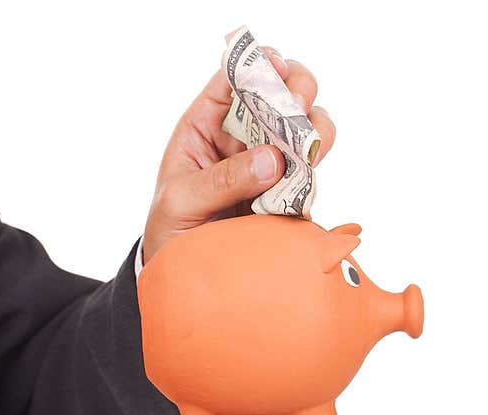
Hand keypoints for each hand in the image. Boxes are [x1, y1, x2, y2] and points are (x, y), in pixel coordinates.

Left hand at [142, 47, 336, 260]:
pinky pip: (310, 173)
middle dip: (297, 90)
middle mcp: (243, 138)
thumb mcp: (182, 201)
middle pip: (281, 93)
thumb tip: (273, 160)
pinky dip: (316, 168)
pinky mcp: (288, 194)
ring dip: (315, 129)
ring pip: (305, 129)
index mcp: (207, 125)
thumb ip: (222, 180)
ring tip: (311, 148)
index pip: (234, 80)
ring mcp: (269, 164)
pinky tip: (310, 175)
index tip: (277, 66)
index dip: (257, 64)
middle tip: (298, 108)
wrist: (188, 277)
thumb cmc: (171, 228)